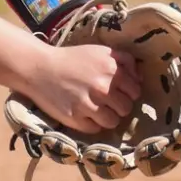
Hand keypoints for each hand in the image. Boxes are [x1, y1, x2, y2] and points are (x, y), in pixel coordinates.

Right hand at [19, 42, 142, 133]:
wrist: (40, 68)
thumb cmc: (72, 58)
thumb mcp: (100, 51)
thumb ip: (124, 60)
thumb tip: (140, 78)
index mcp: (112, 70)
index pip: (135, 92)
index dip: (128, 93)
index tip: (118, 92)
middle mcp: (103, 88)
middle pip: (125, 109)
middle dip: (118, 106)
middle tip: (107, 102)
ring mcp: (89, 104)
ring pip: (112, 121)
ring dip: (107, 117)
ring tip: (96, 110)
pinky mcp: (76, 118)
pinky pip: (95, 129)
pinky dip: (92, 124)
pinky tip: (84, 114)